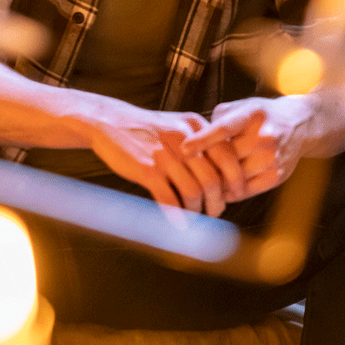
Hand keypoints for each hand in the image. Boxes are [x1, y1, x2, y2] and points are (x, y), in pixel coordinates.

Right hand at [81, 103, 241, 215]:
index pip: (227, 157)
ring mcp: (164, 154)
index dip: (235, 181)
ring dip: (196, 211)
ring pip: (193, 192)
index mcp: (195, 127)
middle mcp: (183, 139)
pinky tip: (178, 222)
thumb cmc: (147, 130)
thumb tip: (222, 177)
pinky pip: (169, 199)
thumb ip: (200, 144)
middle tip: (214, 212)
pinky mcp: (146, 168)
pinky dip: (177, 215)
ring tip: (194, 217)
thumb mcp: (177, 126)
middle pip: (212, 179)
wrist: (110, 122)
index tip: (234, 195)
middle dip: (217, 202)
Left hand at [182, 96, 312, 201]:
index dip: (203, 139)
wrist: (302, 125)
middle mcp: (265, 137)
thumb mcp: (242, 107)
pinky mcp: (278, 176)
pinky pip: (246, 191)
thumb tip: (196, 139)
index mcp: (252, 114)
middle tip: (186, 170)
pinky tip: (220, 189)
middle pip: (227, 158)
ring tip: (200, 181)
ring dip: (216, 181)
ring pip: (235, 178)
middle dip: (206, 165)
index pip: (224, 128)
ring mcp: (273, 158)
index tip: (183, 148)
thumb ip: (218, 119)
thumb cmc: (262, 116)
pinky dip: (230, 192)